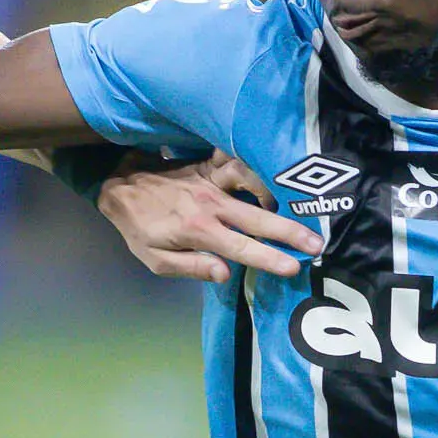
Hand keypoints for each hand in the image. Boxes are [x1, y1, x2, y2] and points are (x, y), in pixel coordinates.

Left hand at [96, 153, 322, 283]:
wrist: (120, 184)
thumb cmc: (139, 227)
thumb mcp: (155, 260)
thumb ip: (191, 267)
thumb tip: (225, 274)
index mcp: (199, 231)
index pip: (243, 248)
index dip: (270, 258)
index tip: (294, 267)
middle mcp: (211, 205)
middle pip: (259, 219)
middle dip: (290, 232)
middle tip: (318, 243)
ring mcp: (212, 182)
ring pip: (254, 184)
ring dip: (277, 193)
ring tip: (297, 207)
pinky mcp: (210, 166)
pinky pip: (239, 163)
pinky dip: (256, 166)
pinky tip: (273, 172)